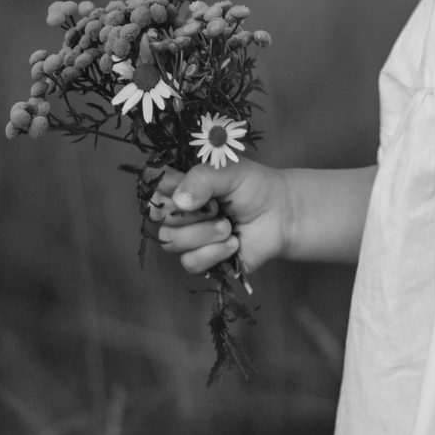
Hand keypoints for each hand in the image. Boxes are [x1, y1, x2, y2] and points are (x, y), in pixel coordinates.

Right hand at [149, 160, 289, 274]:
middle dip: (193, 215)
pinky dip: (213, 253)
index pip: (153, 189)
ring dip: (205, 234)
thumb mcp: (229, 171)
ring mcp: (189, 239)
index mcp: (180, 186)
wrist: (281, 214)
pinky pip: (191, 263)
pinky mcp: (202, 261)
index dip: (167, 192)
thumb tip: (179, 201)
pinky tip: (233, 244)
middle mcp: (179, 213)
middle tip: (218, 208)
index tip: (187, 189)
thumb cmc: (253, 187)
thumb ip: (201, 179)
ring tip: (229, 227)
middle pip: (161, 220)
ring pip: (173, 243)